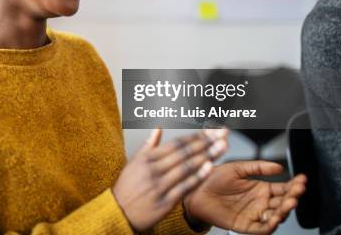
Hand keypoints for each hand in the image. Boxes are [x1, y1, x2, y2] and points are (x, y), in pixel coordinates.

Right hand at [112, 128, 227, 231]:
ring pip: (186, 168)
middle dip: (205, 142)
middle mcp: (154, 170)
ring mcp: (160, 186)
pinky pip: (184, 187)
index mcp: (147, 159)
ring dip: (206, 156)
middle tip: (222, 134)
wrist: (118, 213)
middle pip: (184, 153)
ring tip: (222, 147)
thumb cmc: (127, 187)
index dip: (195, 136)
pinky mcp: (165, 202)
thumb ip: (148, 145)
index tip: (210, 131)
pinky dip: (198, 177)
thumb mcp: (133, 163)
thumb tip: (158, 128)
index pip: (176, 144)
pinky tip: (209, 167)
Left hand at [183, 160, 306, 233]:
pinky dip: (269, 225)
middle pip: (282, 203)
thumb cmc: (213, 178)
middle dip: (292, 197)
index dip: (294, 185)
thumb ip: (258, 167)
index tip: (302, 179)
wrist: (196, 191)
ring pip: (275, 216)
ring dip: (284, 211)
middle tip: (297, 191)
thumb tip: (279, 167)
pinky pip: (261, 229)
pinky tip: (275, 218)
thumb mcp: (238, 168)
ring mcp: (253, 214)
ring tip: (289, 202)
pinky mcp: (244, 225)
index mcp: (260, 188)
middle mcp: (260, 202)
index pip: (283, 188)